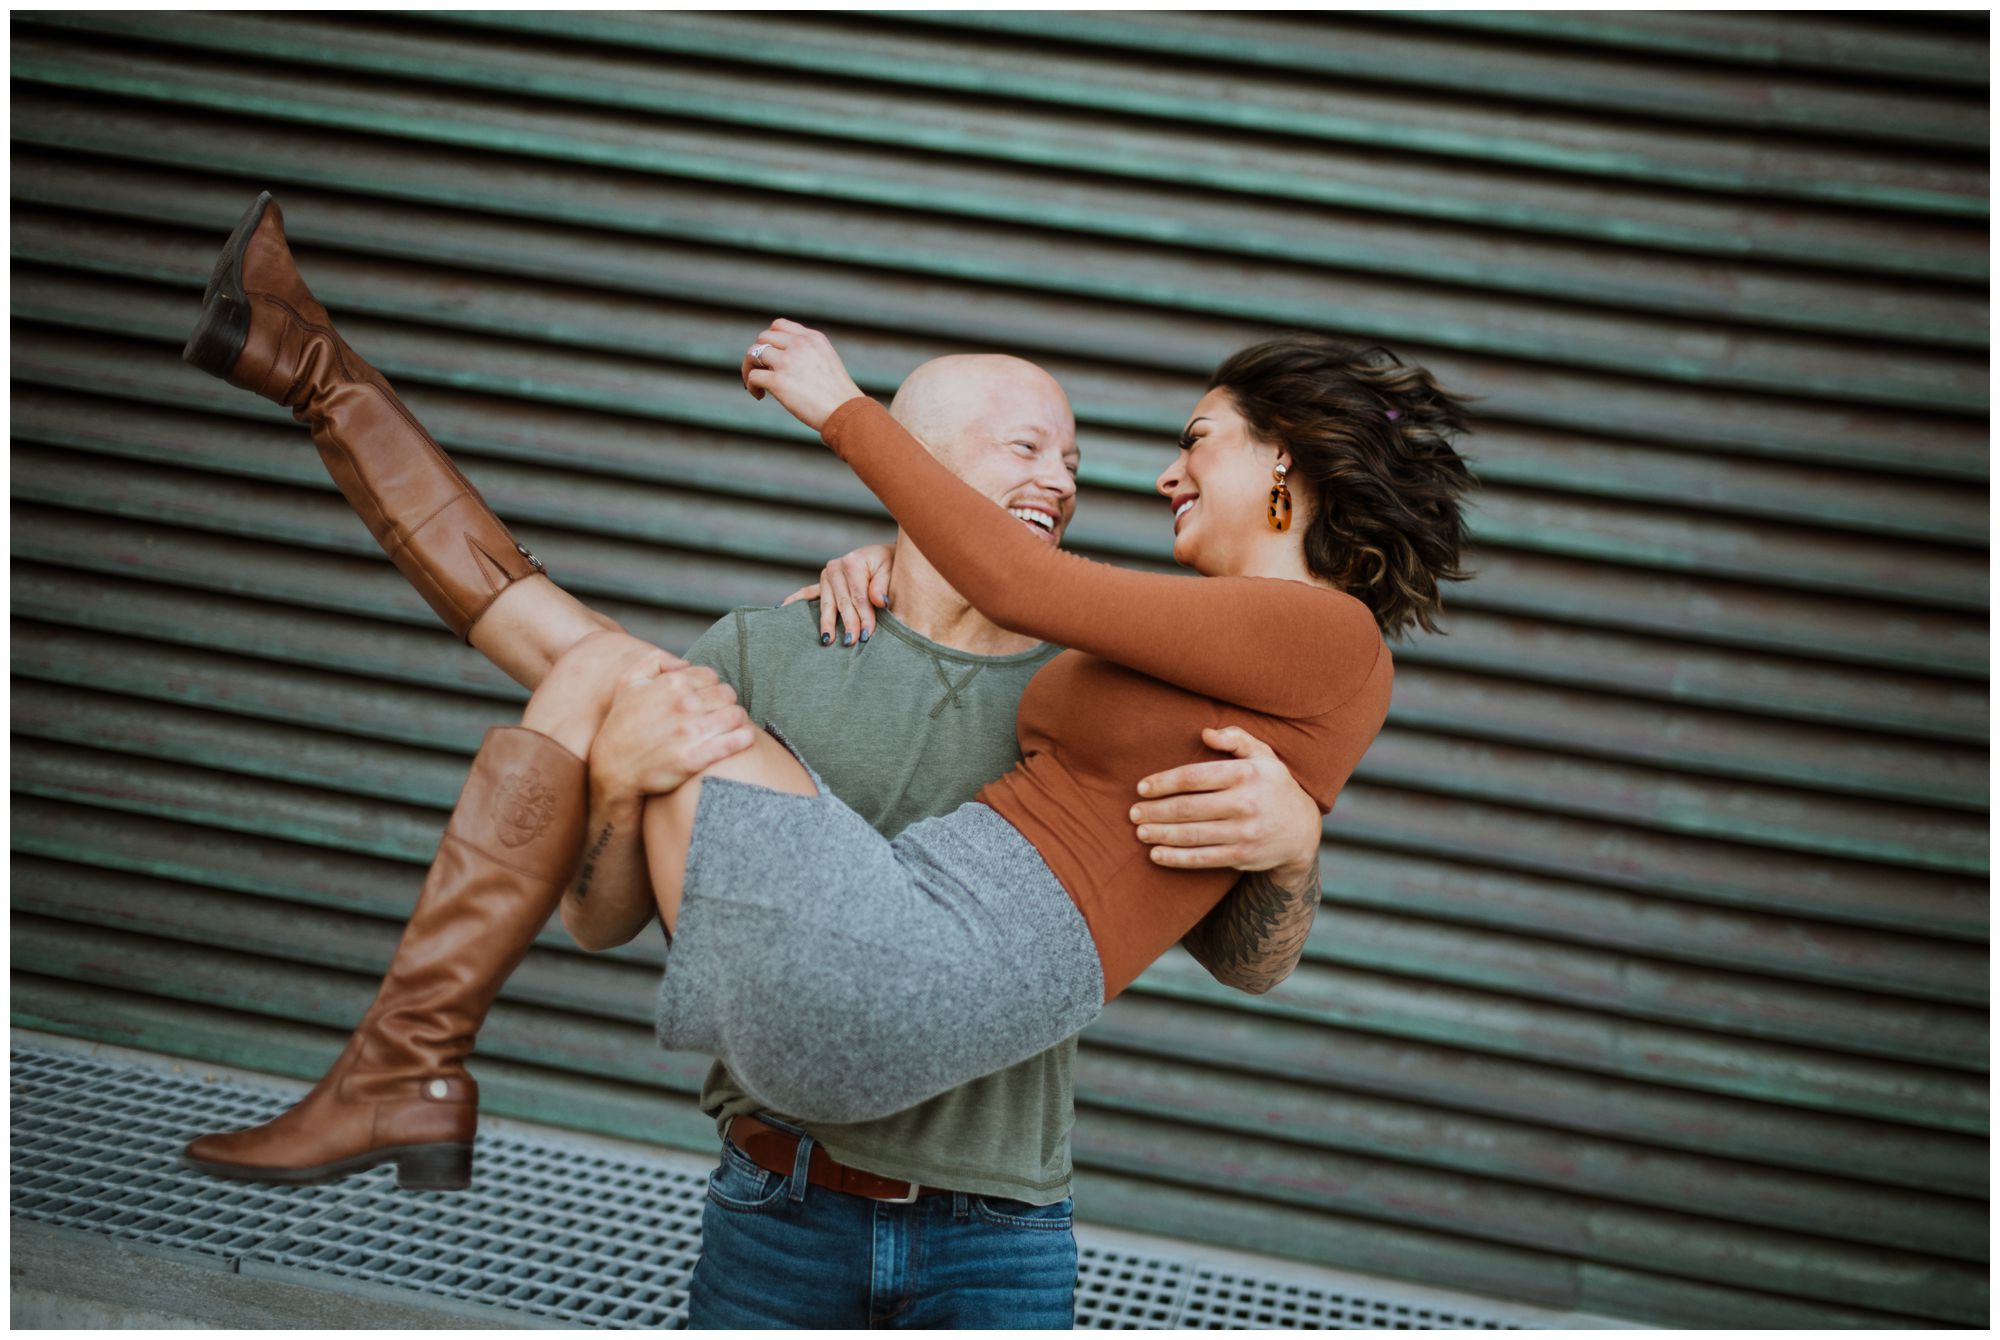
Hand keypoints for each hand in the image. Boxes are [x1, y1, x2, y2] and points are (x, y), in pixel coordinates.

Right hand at [589, 662, 754, 800]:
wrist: (612, 769)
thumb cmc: (621, 725)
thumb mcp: (628, 683)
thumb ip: (655, 661)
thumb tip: (684, 662)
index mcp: (673, 683)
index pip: (711, 676)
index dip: (709, 688)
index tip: (703, 701)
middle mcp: (685, 704)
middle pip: (727, 694)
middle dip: (723, 704)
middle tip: (716, 716)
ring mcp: (692, 731)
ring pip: (737, 715)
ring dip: (735, 721)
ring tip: (726, 729)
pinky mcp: (697, 757)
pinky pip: (738, 740)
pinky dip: (744, 738)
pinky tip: (741, 740)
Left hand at [740, 319, 865, 431]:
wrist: (846, 411)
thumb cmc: (838, 395)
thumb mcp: (827, 361)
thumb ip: (807, 354)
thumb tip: (783, 361)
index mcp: (812, 338)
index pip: (779, 325)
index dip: (770, 340)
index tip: (771, 356)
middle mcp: (799, 344)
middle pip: (763, 337)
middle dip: (757, 354)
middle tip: (762, 371)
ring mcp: (788, 361)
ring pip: (752, 353)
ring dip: (749, 368)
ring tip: (755, 384)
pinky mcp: (779, 381)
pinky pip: (753, 376)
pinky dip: (750, 385)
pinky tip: (759, 395)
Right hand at [782, 543, 895, 645]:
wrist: (884, 556)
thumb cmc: (890, 564)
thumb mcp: (891, 570)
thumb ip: (882, 585)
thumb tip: (879, 602)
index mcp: (852, 562)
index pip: (858, 596)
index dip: (863, 617)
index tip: (867, 635)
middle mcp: (835, 568)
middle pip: (841, 602)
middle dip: (847, 624)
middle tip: (850, 642)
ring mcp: (826, 576)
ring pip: (826, 604)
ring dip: (826, 623)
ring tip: (827, 640)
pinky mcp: (822, 582)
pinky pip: (807, 593)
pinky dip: (795, 600)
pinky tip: (782, 609)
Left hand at [1129, 726, 1322, 878]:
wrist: (1302, 830)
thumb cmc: (1273, 786)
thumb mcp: (1264, 755)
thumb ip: (1236, 738)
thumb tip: (1204, 733)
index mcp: (1246, 775)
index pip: (1194, 777)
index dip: (1164, 782)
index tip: (1142, 787)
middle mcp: (1246, 804)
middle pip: (1188, 808)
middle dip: (1155, 811)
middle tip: (1133, 813)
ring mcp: (1244, 833)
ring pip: (1192, 835)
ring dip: (1161, 834)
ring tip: (1140, 831)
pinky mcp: (1242, 856)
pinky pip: (1202, 859)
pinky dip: (1176, 858)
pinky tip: (1156, 855)